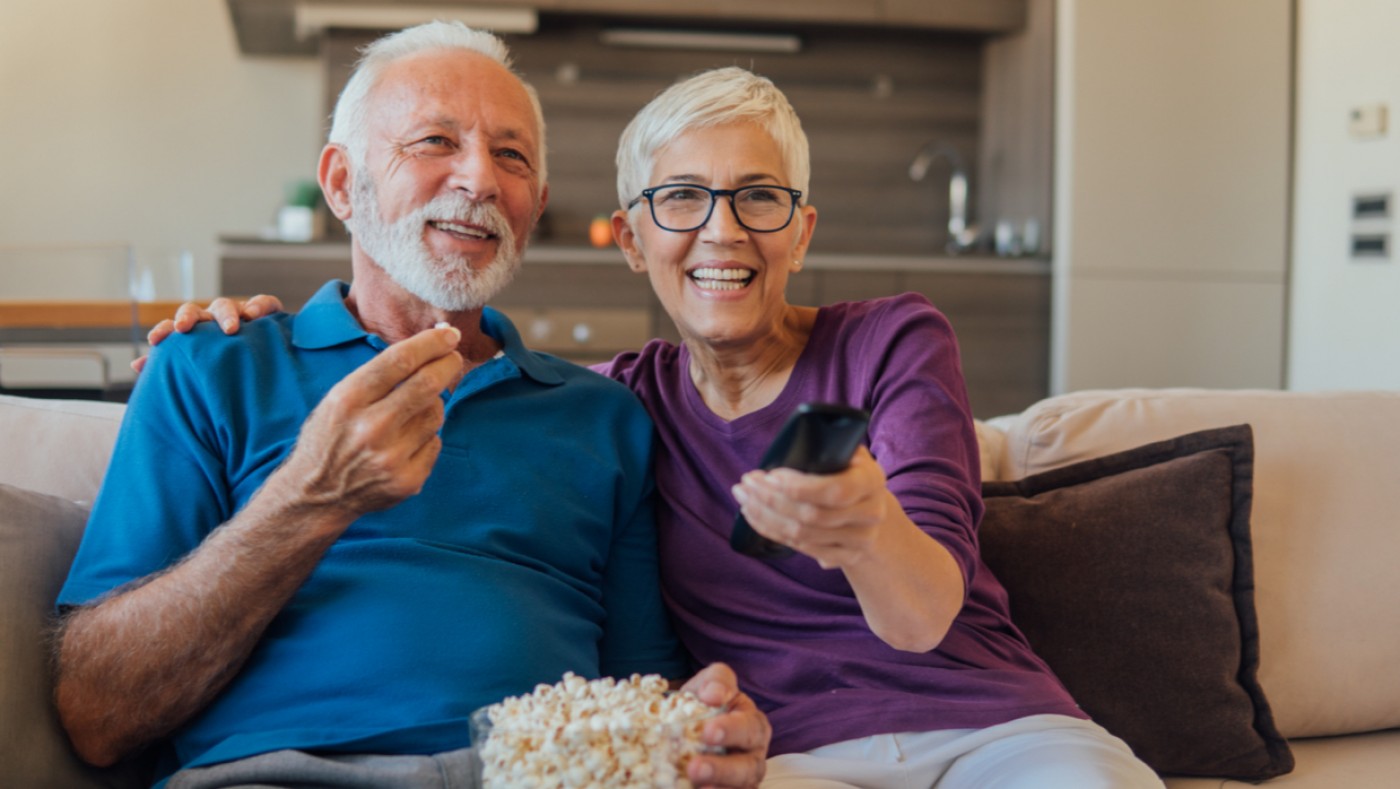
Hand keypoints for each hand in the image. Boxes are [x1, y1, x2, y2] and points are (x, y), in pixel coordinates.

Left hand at [132, 294, 283, 371]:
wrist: (265, 374)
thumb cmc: (226, 372)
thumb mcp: (199, 373)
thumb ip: (170, 368)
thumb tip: (136, 366)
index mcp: (195, 334)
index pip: (174, 327)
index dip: (164, 330)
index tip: (154, 341)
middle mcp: (212, 322)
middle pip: (196, 310)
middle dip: (188, 317)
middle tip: (183, 329)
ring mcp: (239, 316)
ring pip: (226, 305)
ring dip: (226, 314)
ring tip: (231, 328)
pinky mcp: (266, 315)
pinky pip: (264, 303)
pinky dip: (260, 305)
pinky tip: (255, 316)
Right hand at [265, 325, 464, 522]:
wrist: (314, 495)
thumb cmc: (328, 438)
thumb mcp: (337, 399)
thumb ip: (377, 377)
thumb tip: (427, 348)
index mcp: (348, 400)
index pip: (400, 361)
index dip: (431, 343)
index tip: (449, 334)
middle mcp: (371, 428)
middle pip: (427, 385)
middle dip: (447, 364)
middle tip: (454, 356)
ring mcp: (392, 458)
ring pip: (435, 414)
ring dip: (433, 403)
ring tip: (414, 408)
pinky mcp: (408, 481)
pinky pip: (435, 442)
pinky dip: (427, 435)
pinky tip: (407, 440)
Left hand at [679, 663, 770, 788]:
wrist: (684, 728)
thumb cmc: (704, 704)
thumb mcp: (711, 684)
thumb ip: (717, 681)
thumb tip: (713, 695)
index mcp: (754, 725)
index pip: (750, 728)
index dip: (731, 730)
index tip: (707, 731)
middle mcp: (753, 757)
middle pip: (748, 768)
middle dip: (722, 769)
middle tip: (695, 767)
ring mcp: (743, 781)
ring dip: (718, 787)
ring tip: (694, 782)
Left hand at [732, 447, 894, 569]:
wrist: (874, 511)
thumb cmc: (850, 475)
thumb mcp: (848, 456)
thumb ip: (829, 448)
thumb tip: (797, 441)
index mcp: (872, 480)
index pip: (836, 490)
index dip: (799, 487)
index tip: (770, 475)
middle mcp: (871, 513)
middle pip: (813, 515)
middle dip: (771, 499)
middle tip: (747, 482)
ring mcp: (860, 540)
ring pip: (802, 534)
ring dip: (765, 516)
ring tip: (744, 496)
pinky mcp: (845, 558)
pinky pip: (801, 548)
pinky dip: (772, 531)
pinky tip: (754, 516)